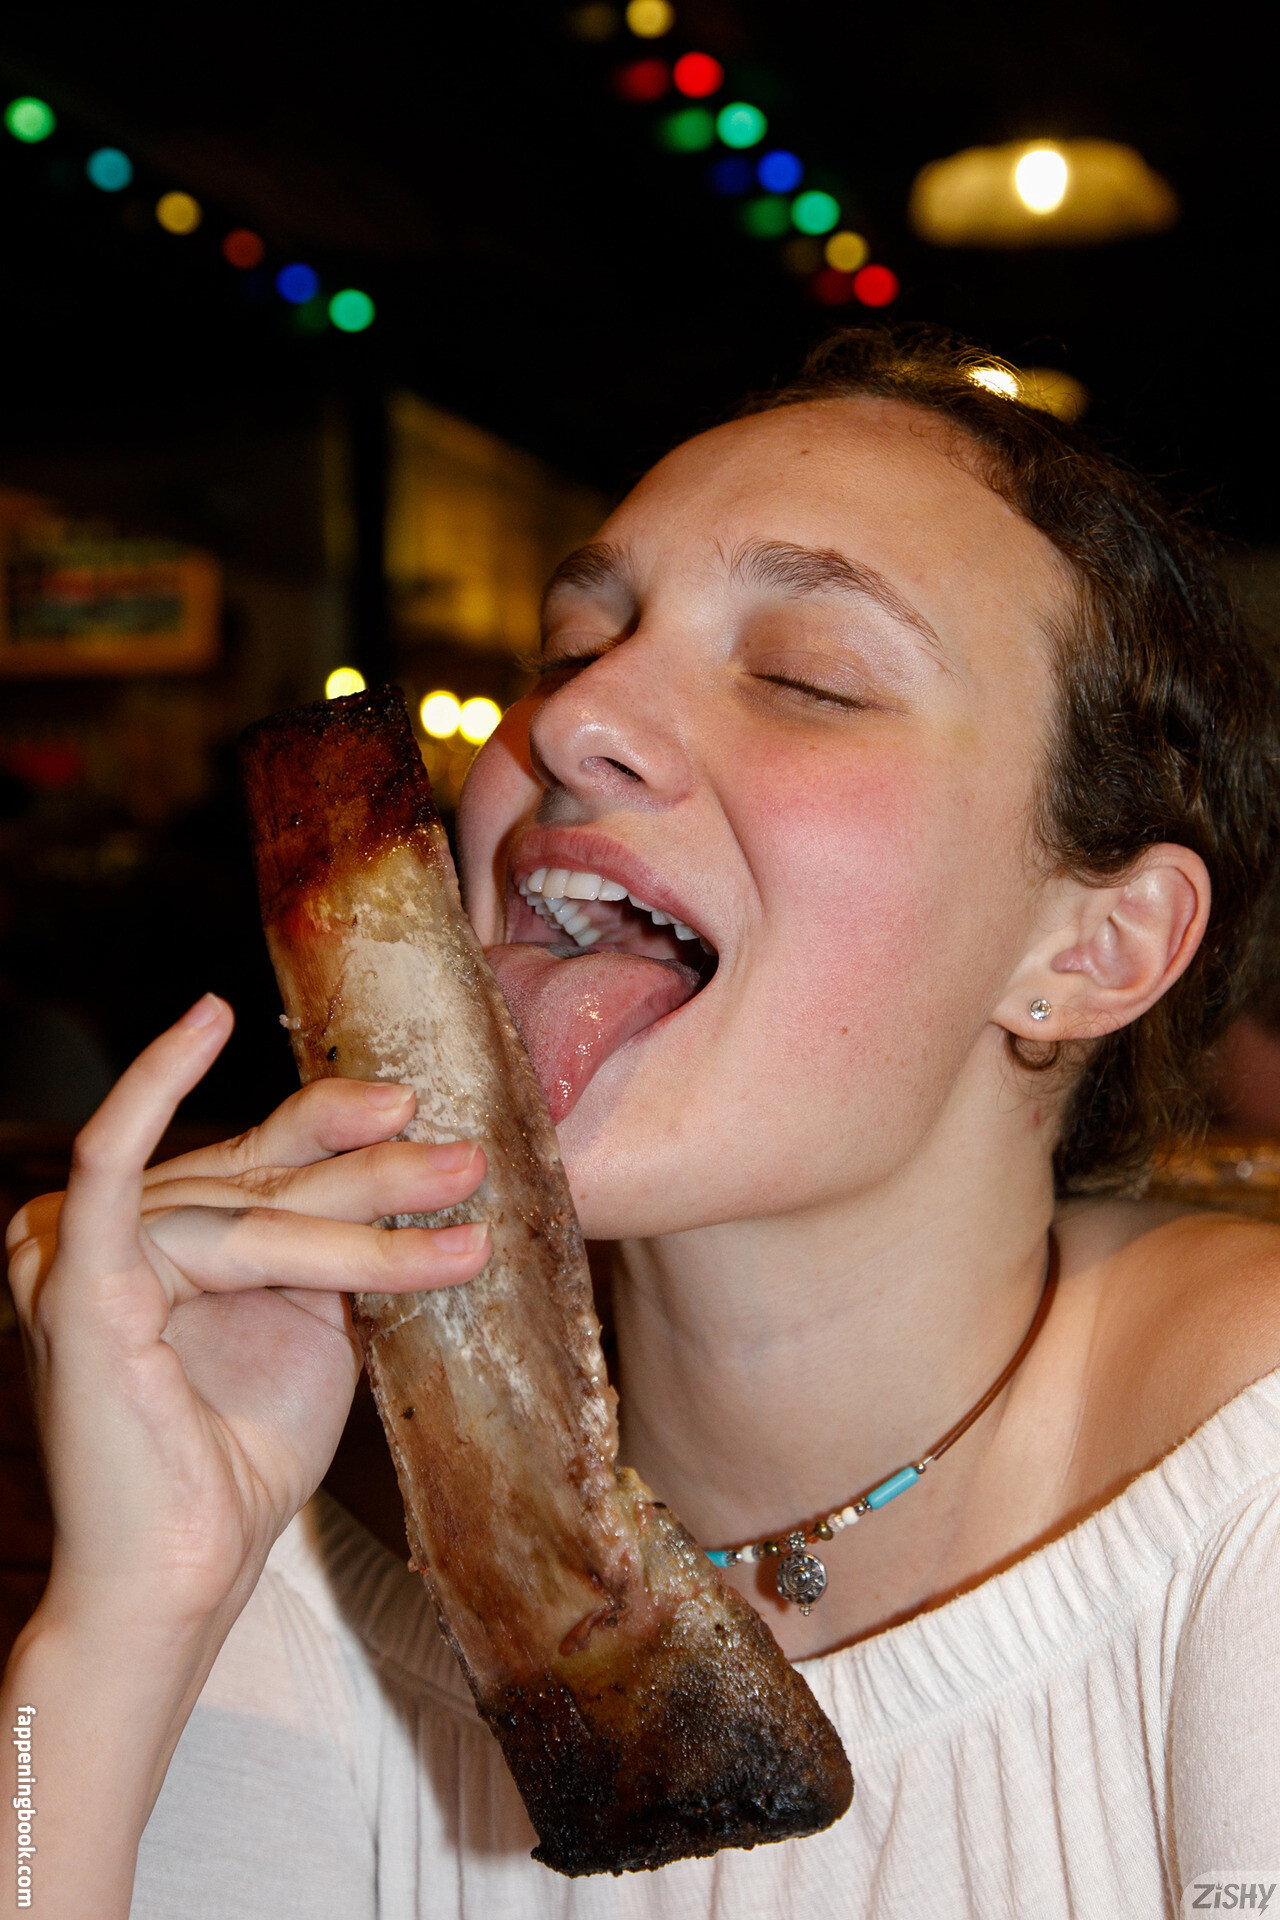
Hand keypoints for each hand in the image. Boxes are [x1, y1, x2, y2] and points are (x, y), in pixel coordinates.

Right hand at [5, 993, 489, 1633]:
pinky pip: (115, 1162)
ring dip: (360, 1214)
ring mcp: (79, 1250)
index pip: (258, 1162)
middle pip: (262, 1177)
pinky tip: (205, 1019)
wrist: (190, 1572)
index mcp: (159, 1236)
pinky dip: (154, 1084)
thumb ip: (328, 1243)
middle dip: (377, 1171)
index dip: (339, 1131)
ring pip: (246, 1207)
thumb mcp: (311, 1325)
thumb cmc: (242, 1459)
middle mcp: (111, 1231)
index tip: (424, 1116)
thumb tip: (406, 1159)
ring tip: (457, 1200)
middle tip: (469, 1157)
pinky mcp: (75, 1278)